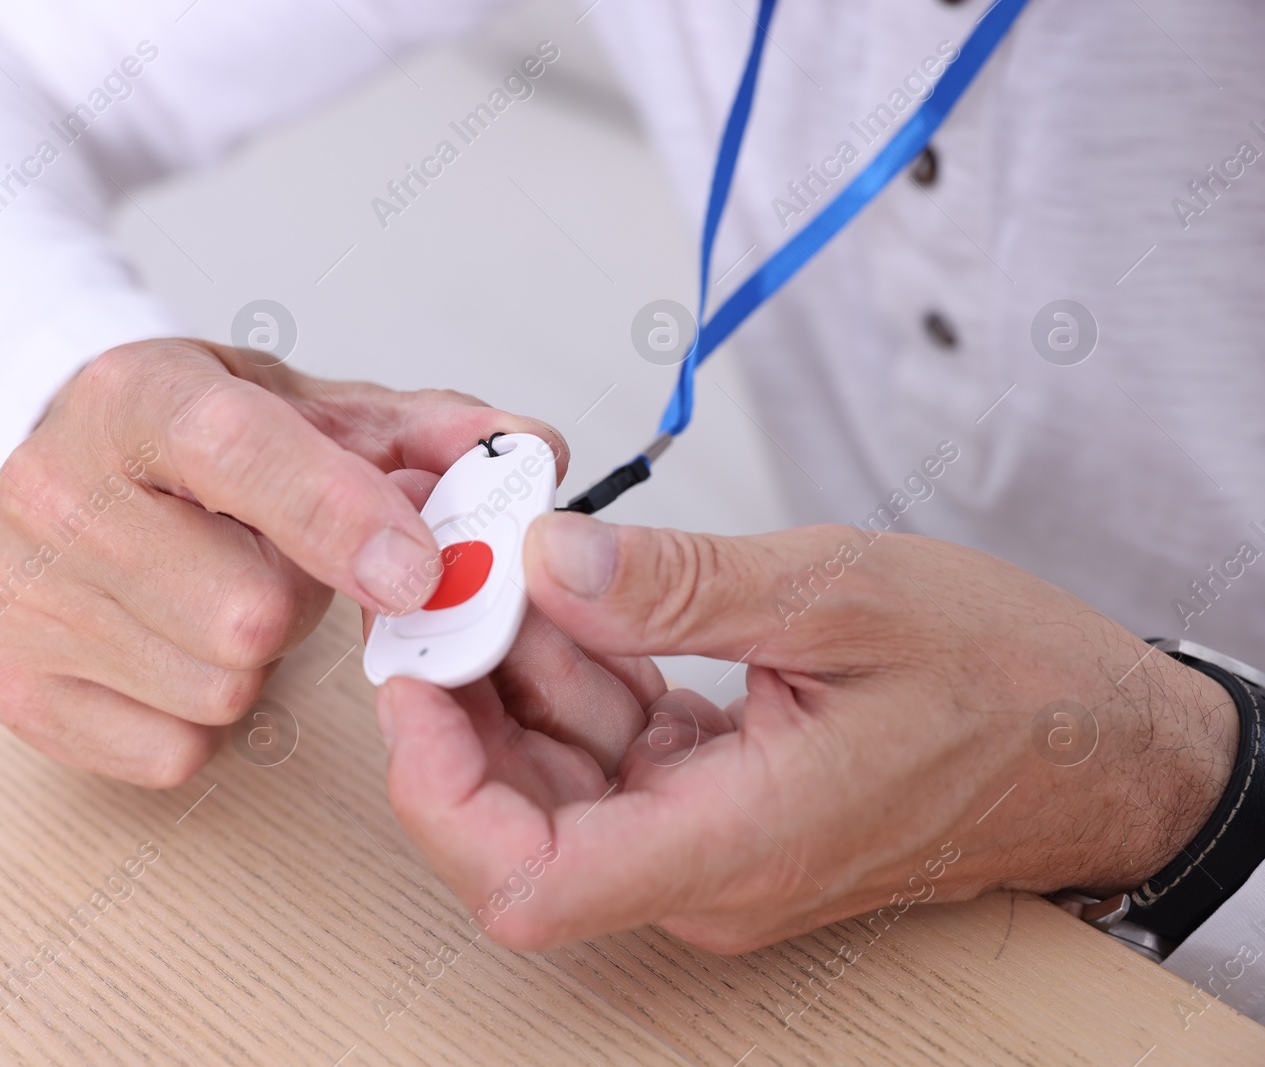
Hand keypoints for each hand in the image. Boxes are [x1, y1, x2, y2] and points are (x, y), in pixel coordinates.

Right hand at [0, 339, 564, 785]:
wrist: (78, 461)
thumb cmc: (211, 447)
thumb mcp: (322, 412)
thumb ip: (436, 434)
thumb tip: (536, 453)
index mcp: (139, 394)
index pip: (239, 455)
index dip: (341, 518)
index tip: (419, 573)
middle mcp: (54, 485)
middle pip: (244, 612)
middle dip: (298, 604)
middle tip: (273, 565)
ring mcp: (17, 588)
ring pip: (215, 688)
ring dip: (253, 664)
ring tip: (219, 599)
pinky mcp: (3, 676)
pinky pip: (169, 750)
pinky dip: (199, 720)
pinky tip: (174, 652)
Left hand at [378, 514, 1237, 952]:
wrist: (1098, 741)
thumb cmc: (1006, 681)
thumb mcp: (841, 596)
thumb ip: (677, 586)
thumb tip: (542, 563)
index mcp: (732, 845)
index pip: (523, 880)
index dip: (437, 789)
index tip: (416, 677)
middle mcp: (704, 868)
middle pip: (515, 820)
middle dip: (463, 703)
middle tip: (449, 585)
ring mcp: (709, 840)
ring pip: (556, 774)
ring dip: (518, 674)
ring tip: (517, 568)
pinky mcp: (717, 800)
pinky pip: (610, 749)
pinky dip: (577, 672)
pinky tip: (577, 598)